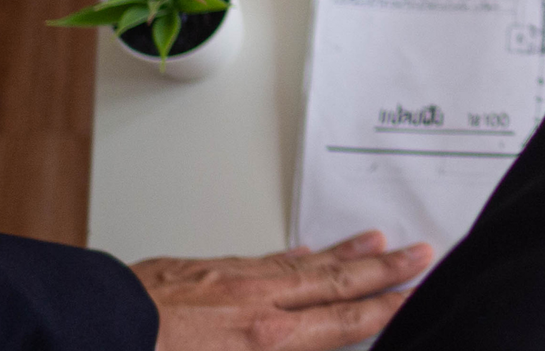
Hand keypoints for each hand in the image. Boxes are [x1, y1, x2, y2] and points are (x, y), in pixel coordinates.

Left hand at [133, 229, 432, 350]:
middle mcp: (259, 304)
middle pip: (336, 284)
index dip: (386, 307)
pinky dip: (291, 254)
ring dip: (345, 254)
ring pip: (303, 264)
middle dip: (383, 270)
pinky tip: (304, 250)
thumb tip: (309, 346)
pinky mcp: (200, 269)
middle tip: (420, 251)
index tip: (417, 293)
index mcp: (268, 341)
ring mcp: (231, 281)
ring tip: (377, 241)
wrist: (88, 330)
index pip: (345, 321)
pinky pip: (261, 258)